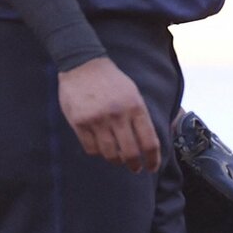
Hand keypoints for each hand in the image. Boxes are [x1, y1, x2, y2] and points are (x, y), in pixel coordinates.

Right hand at [57, 57, 161, 172]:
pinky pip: (91, 149)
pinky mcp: (80, 123)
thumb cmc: (111, 81)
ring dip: (116, 161)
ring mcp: (97, 120)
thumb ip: (140, 116)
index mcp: (135, 106)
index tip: (152, 167)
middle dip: (135, 165)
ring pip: (110, 154)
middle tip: (135, 168)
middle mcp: (117, 115)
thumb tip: (148, 144)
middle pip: (130, 153)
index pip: (149, 141)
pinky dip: (98, 152)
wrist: (83, 64)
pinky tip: (101, 148)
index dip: (153, 159)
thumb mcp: (133, 93)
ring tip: (118, 159)